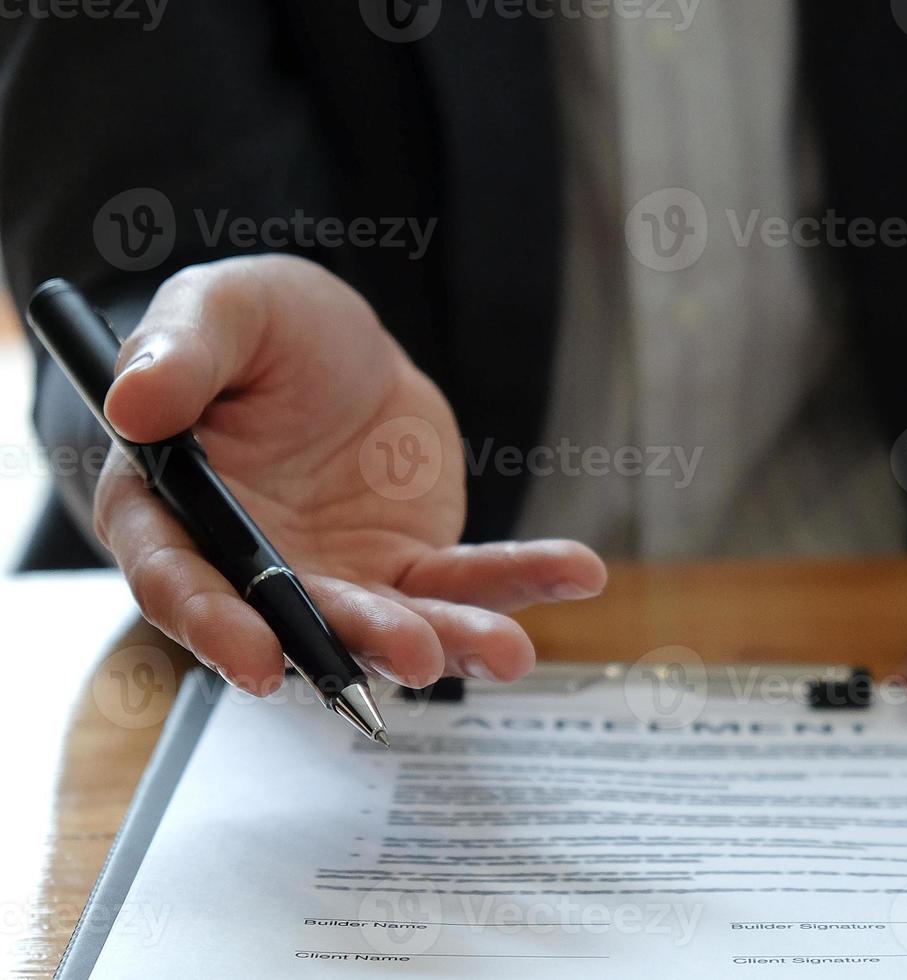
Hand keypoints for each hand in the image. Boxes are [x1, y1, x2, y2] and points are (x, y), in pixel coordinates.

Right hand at [95, 255, 605, 695]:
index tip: (258, 659)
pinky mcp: (407, 561)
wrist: (335, 345)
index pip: (180, 579)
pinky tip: (579, 572)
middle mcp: (255, 565)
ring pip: (390, 620)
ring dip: (446, 639)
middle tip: (412, 657)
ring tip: (507, 650)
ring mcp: (336, 574)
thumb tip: (136, 402)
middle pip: (300, 621)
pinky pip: (463, 578)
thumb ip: (180, 355)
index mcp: (175, 511)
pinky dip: (520, 580)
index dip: (213, 624)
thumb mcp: (219, 310)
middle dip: (355, 645)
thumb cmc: (255, 329)